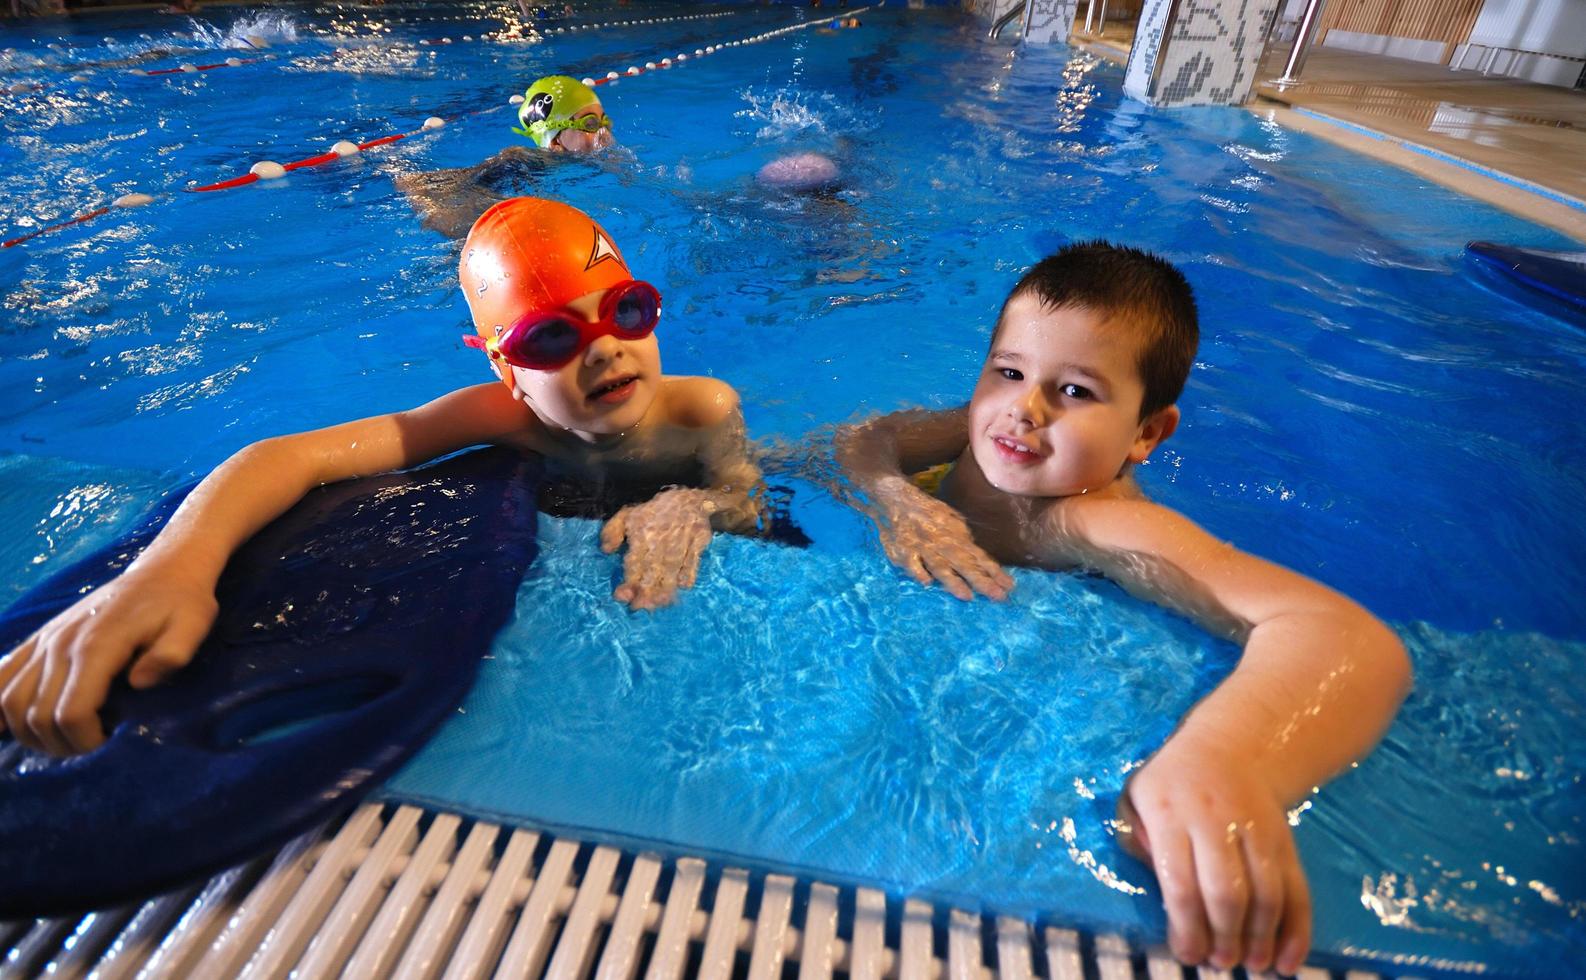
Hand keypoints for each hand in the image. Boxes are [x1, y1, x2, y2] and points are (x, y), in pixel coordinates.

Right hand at [0, 565, 217, 755]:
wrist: (163, 569)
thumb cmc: (181, 603)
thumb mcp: (193, 626)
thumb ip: (172, 655)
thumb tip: (140, 682)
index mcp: (97, 646)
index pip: (70, 713)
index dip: (85, 740)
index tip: (108, 739)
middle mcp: (61, 644)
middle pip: (35, 715)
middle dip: (59, 744)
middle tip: (89, 744)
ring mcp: (45, 639)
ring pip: (8, 701)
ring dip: (29, 732)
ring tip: (63, 736)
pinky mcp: (40, 637)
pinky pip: (0, 674)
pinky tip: (6, 726)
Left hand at [600, 489, 714, 610]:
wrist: (688, 498)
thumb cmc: (653, 512)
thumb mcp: (627, 515)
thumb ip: (612, 531)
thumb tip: (605, 551)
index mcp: (641, 534)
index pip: (634, 562)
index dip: (629, 581)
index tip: (622, 597)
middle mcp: (660, 539)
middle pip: (653, 569)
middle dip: (646, 590)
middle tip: (641, 606)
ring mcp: (681, 540)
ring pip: (672, 568)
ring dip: (666, 587)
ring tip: (659, 603)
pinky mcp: (698, 540)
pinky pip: (693, 560)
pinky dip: (689, 573)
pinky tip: (683, 586)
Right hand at [873, 482, 1011, 600]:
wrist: (894, 499)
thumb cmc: (924, 511)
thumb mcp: (949, 518)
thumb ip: (962, 537)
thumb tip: (978, 556)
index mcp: (955, 535)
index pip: (978, 556)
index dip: (993, 571)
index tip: (1009, 586)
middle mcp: (941, 542)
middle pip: (964, 564)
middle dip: (981, 581)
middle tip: (998, 597)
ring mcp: (922, 547)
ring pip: (940, 566)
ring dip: (953, 581)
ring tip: (967, 596)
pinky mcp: (903, 551)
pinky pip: (911, 563)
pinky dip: (918, 572)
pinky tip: (927, 583)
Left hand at [1118, 736, 1311, 974]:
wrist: (1230, 747)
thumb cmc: (1170, 783)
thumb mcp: (1136, 799)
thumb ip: (1137, 843)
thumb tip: (1160, 897)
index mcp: (1169, 814)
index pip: (1180, 882)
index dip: (1186, 927)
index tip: (1187, 954)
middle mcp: (1214, 821)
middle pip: (1226, 891)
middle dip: (1224, 936)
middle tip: (1219, 962)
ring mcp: (1256, 829)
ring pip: (1266, 892)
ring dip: (1261, 937)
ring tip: (1250, 963)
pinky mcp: (1284, 839)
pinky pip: (1296, 887)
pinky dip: (1297, 929)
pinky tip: (1288, 960)